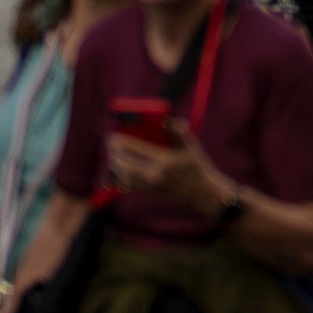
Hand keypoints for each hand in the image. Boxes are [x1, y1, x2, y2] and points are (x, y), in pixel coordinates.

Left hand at [103, 128, 237, 220]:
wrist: (201, 192)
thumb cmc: (197, 166)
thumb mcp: (191, 145)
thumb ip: (179, 132)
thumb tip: (168, 120)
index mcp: (163, 161)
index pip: (135, 148)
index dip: (121, 141)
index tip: (113, 135)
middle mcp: (154, 174)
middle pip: (124, 163)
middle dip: (115, 152)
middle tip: (111, 142)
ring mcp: (150, 184)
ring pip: (123, 175)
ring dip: (116, 164)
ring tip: (114, 154)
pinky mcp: (149, 191)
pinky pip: (128, 184)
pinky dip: (121, 175)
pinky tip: (120, 167)